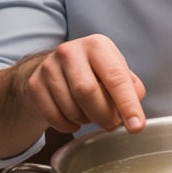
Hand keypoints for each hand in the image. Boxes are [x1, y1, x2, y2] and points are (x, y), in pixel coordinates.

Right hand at [22, 34, 146, 133]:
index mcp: (97, 45)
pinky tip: (74, 120)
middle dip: (104, 115)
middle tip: (111, 123)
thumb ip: (130, 87)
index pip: (116, 78)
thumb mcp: (114, 71)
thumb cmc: (92, 72)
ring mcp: (49, 67)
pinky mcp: (35, 84)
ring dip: (86, 120)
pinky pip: (53, 116)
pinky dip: (68, 125)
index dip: (128, 105)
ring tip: (90, 114)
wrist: (54, 70)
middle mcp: (70, 51)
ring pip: (70, 107)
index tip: (136, 127)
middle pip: (88, 92)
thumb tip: (134, 108)